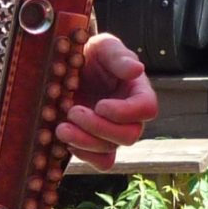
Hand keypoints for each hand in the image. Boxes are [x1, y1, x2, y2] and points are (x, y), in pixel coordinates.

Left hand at [57, 33, 159, 167]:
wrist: (68, 65)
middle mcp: (130, 117)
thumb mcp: (103, 46)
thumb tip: (137, 70)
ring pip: (110, 151)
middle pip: (129, 135)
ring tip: (60, 128)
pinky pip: (99, 162)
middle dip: (99, 128)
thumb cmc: (91, 53)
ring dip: (84, 142)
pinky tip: (64, 141)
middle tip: (72, 112)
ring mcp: (113, 133)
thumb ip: (119, 56)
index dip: (125, 112)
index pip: (146, 108)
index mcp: (138, 91)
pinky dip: (83, 155)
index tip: (100, 105)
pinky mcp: (96, 144)